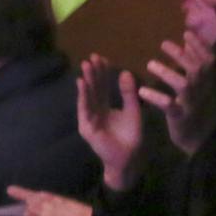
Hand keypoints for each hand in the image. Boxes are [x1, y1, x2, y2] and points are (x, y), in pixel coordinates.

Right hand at [76, 56, 145, 189]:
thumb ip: (128, 94)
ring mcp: (88, 118)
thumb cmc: (131, 137)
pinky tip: (82, 82)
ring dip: (86, 80)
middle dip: (93, 73)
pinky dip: (83, 94)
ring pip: (88, 96)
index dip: (102, 73)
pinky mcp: (86, 126)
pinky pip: (84, 107)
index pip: (102, 87)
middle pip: (93, 89)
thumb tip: (125, 72)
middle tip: (92, 56)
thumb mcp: (133, 110)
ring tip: (86, 65)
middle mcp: (94, 111)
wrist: (129, 158)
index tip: (102, 58)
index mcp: (104, 107)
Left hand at [139, 32, 215, 155]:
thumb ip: (193, 63)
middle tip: (163, 44)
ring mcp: (191, 103)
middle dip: (181, 55)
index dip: (199, 46)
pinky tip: (141, 91)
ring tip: (150, 64)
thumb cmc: (193, 105)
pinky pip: (169, 105)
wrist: (196, 137)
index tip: (186, 33)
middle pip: (196, 68)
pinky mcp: (179, 116)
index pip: (207, 59)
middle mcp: (202, 90)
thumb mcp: (197, 83)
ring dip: (167, 73)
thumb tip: (188, 39)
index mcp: (206, 81)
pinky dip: (156, 97)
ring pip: (183, 85)